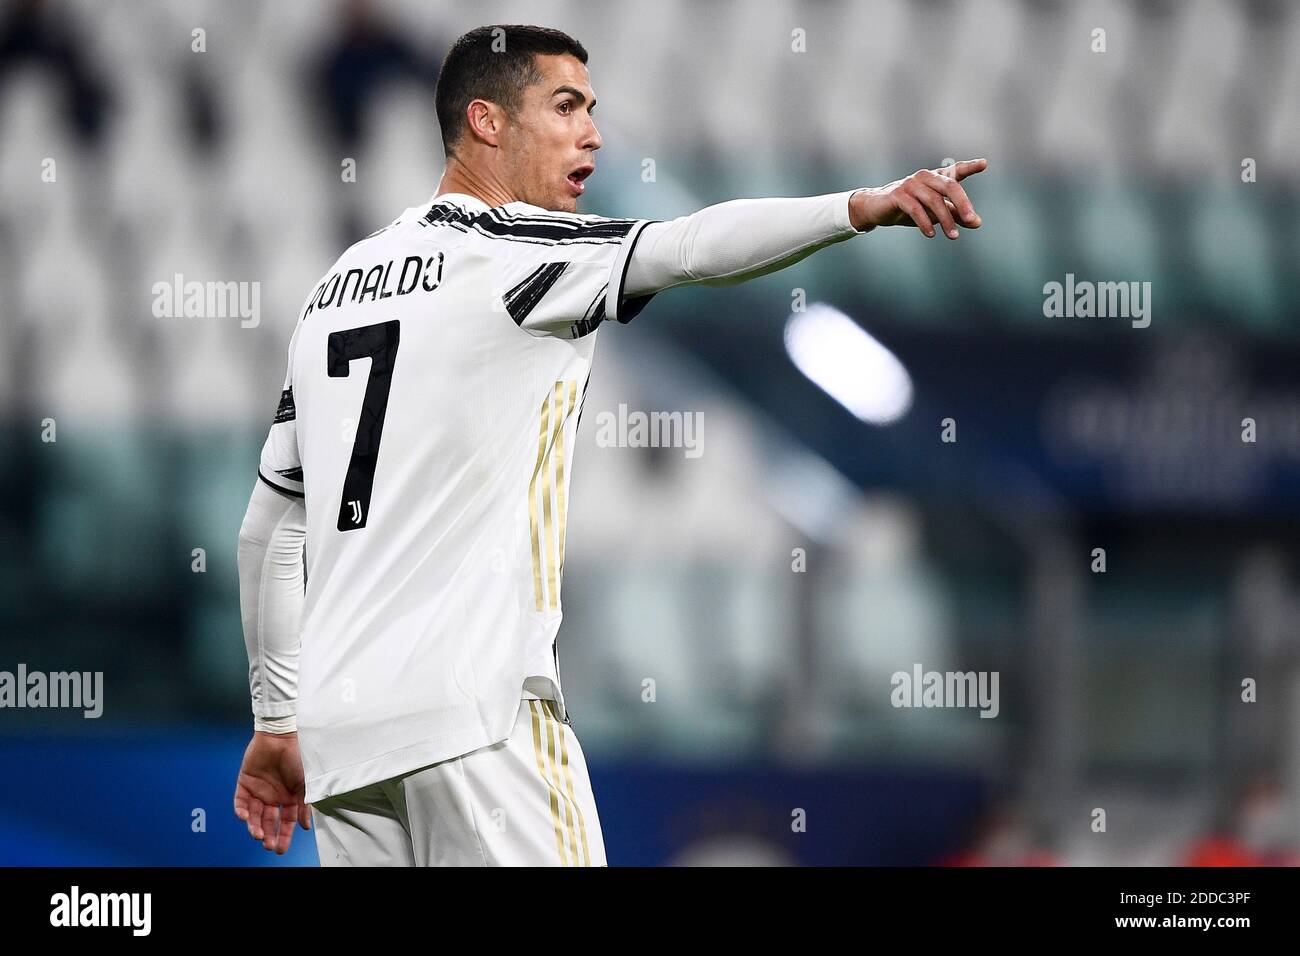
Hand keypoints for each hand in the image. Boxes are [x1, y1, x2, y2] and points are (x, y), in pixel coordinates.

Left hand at [233, 731, 311, 854]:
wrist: (281, 737)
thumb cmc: (297, 757)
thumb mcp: (305, 783)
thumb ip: (304, 805)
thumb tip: (305, 826)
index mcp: (288, 798)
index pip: (285, 822)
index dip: (284, 835)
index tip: (280, 848)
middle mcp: (273, 797)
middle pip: (268, 821)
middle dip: (268, 834)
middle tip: (268, 845)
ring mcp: (258, 791)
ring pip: (254, 815)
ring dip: (254, 826)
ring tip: (256, 834)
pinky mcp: (244, 783)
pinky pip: (240, 801)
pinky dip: (241, 811)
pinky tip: (245, 817)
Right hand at [849, 158, 986, 237]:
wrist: (876, 209)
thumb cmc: (908, 208)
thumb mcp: (934, 212)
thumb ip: (955, 215)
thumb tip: (977, 222)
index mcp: (935, 178)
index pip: (955, 171)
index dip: (970, 167)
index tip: (984, 164)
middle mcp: (925, 177)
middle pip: (950, 186)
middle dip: (963, 203)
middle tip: (972, 220)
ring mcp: (910, 184)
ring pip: (934, 200)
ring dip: (945, 220)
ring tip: (953, 236)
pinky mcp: (897, 195)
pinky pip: (915, 209)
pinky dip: (925, 223)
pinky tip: (931, 234)